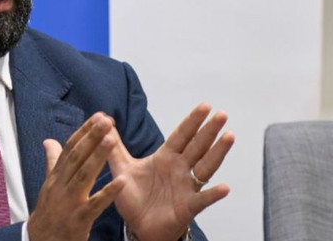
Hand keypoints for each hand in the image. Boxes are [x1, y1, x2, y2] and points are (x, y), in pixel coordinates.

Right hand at [27, 113, 125, 240]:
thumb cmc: (49, 211)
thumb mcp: (49, 185)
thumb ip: (52, 162)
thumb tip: (49, 141)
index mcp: (57, 175)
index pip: (70, 148)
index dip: (84, 131)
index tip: (98, 116)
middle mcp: (61, 185)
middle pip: (77, 157)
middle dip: (92, 137)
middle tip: (106, 120)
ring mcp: (69, 202)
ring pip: (84, 175)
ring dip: (98, 156)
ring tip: (112, 139)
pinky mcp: (78, 219)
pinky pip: (95, 205)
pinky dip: (108, 193)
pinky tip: (122, 181)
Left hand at [108, 103, 234, 240]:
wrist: (137, 226)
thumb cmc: (134, 197)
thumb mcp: (121, 168)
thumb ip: (113, 145)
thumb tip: (102, 121)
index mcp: (165, 157)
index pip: (181, 135)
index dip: (192, 121)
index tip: (205, 105)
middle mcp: (180, 169)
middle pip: (197, 146)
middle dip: (209, 130)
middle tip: (222, 114)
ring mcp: (186, 187)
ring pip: (206, 167)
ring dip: (218, 152)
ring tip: (229, 136)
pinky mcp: (188, 207)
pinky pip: (203, 199)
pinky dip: (213, 194)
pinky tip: (225, 187)